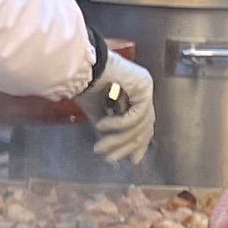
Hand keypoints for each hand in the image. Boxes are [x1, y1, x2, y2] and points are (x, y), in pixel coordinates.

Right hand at [83, 46, 155, 167]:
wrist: (80, 66)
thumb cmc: (84, 83)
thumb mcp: (96, 111)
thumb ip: (105, 126)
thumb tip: (105, 144)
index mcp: (135, 94)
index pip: (144, 124)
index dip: (139, 144)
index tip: (133, 161)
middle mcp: (144, 90)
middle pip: (144, 127)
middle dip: (127, 146)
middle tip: (110, 159)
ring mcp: (146, 87)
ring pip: (140, 124)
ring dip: (118, 139)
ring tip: (99, 147)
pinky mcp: (143, 86)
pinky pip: (135, 115)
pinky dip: (118, 124)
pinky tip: (101, 126)